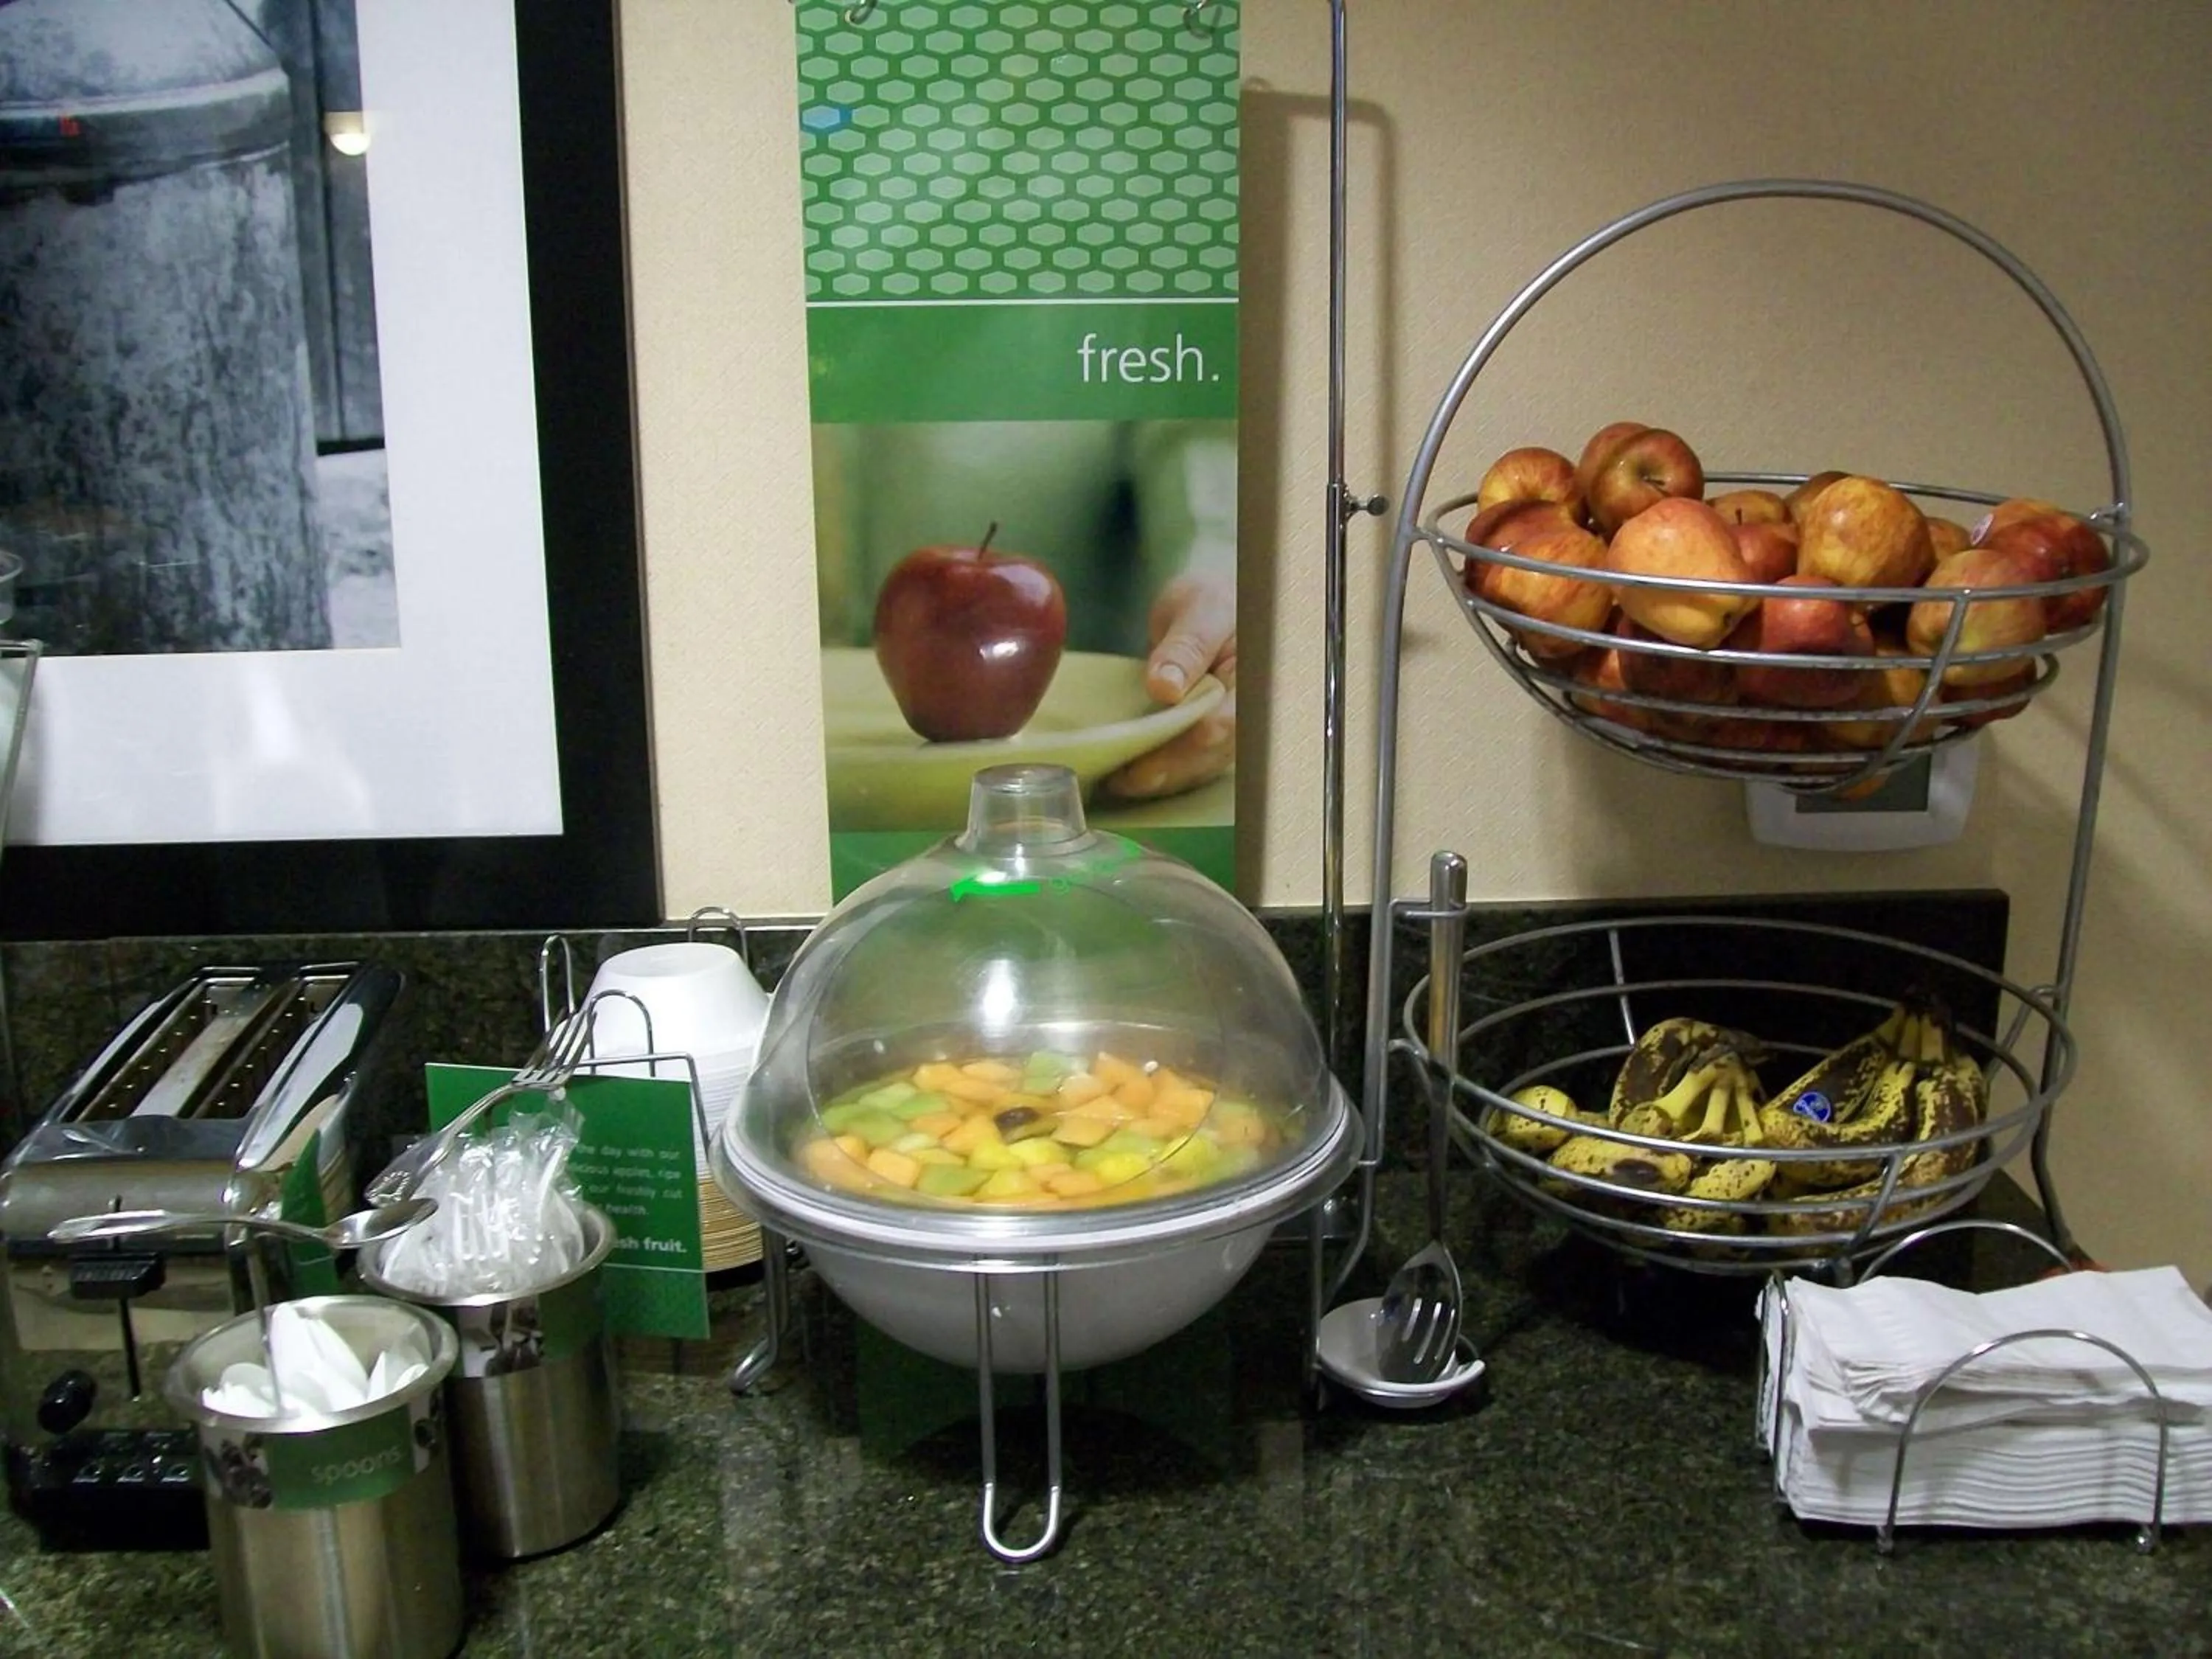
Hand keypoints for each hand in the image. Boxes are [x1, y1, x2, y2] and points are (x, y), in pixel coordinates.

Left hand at [1101, 573, 1235, 800]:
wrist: (1216, 607)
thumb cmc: (1213, 601)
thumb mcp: (1199, 608)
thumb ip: (1186, 646)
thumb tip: (1165, 686)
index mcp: (1256, 677)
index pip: (1226, 722)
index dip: (1187, 746)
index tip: (1148, 761)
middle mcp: (1252, 709)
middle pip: (1214, 752)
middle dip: (1170, 770)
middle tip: (1125, 780)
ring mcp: (1236, 725)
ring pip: (1204, 764)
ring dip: (1165, 778)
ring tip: (1121, 783)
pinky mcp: (1217, 734)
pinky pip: (1196, 761)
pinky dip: (1166, 772)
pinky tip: (1133, 777)